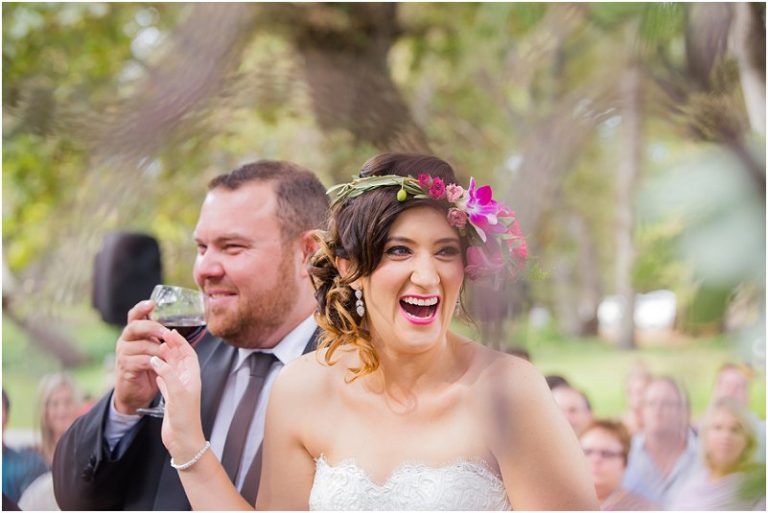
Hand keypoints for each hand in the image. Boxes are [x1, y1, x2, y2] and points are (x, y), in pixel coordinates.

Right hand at [114, 301, 169, 414]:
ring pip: (142, 345)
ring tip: (169, 353)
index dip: (142, 308)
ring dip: (159, 349)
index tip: (152, 303)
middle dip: (153, 327)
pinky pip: (141, 361)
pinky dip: (155, 362)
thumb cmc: (149, 367)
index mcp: (133, 333)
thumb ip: (161, 339)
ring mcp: (123, 354)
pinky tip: (162, 364)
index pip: (134, 315)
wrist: (136, 392)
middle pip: (135, 327)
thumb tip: (179, 329)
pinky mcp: (125, 367)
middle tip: (167, 333)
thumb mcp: (155, 349)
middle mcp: (125, 340)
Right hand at [150, 330, 204, 461]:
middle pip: (180, 358)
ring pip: (172, 367)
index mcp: (192, 377)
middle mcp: (187, 381)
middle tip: (160, 335)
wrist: (183, 440)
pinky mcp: (171, 397)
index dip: (180, 342)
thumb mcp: (177, 393)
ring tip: (155, 348)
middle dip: (171, 346)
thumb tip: (156, 359)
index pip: (188, 353)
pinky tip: (154, 368)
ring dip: (165, 358)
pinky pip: (165, 379)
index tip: (170, 332)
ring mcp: (179, 389)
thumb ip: (167, 374)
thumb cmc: (185, 418)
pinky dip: (160, 372)